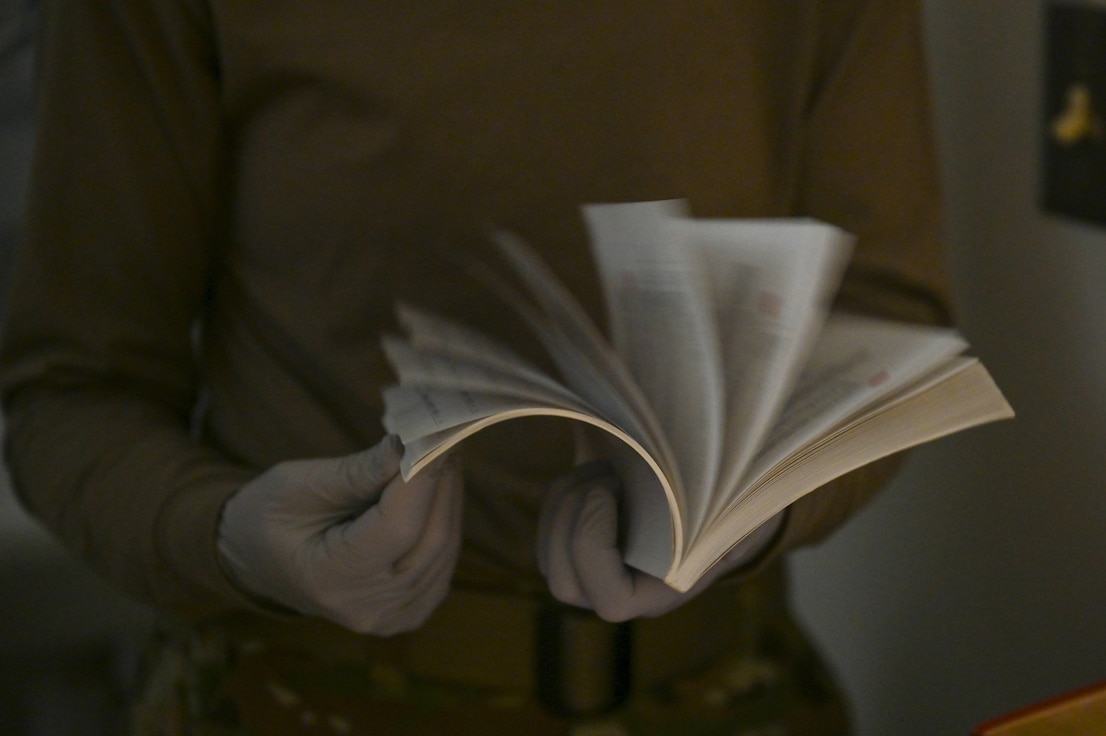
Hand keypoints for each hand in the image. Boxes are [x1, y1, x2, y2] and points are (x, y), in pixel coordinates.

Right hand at [217, 435, 462, 635]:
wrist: (254, 562)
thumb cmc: (268, 516)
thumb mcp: (299, 485)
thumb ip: (359, 472)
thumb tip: (411, 444)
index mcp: (328, 579)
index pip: (398, 528)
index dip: (424, 478)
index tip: (437, 433)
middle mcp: (365, 607)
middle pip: (431, 541)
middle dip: (443, 483)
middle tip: (446, 435)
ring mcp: (389, 617)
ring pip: (444, 551)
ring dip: (448, 499)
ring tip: (442, 454)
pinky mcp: (406, 613)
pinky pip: (441, 564)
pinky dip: (444, 522)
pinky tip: (437, 490)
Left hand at [536, 462, 782, 621]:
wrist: (722, 486)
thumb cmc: (734, 497)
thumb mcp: (736, 507)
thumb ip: (721, 518)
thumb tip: (713, 511)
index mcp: (664, 590)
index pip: (610, 601)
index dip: (594, 548)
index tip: (609, 490)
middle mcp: (626, 588)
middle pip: (564, 583)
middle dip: (573, 518)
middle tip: (610, 477)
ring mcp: (598, 570)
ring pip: (549, 550)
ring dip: (569, 498)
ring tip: (612, 469)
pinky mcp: (579, 541)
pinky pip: (548, 524)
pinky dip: (565, 490)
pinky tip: (603, 472)